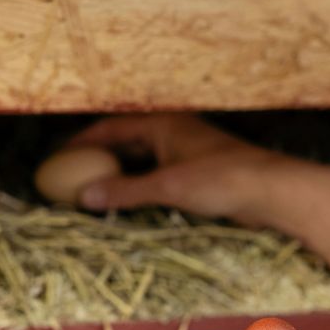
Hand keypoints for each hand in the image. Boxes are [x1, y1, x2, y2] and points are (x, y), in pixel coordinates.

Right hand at [67, 114, 286, 224]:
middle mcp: (172, 133)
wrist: (271, 191)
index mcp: (162, 124)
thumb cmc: (222, 179)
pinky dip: (140, 188)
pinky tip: (129, 205)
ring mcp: (186, 153)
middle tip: (72, 180)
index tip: (59, 159)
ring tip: (95, 195)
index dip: (82, 142)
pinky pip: (158, 177)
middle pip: (125, 144)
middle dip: (99, 161)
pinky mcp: (198, 174)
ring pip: (142, 162)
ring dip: (120, 177)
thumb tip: (85, 197)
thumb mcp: (168, 186)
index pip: (111, 128)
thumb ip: (125, 191)